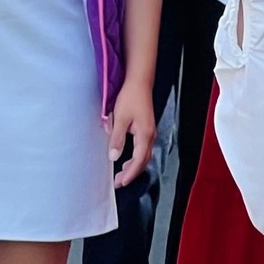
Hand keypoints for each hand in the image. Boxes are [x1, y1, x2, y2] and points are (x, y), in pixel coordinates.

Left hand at [108, 73, 156, 188]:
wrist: (139, 81)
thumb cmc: (131, 97)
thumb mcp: (120, 118)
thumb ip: (117, 139)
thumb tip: (114, 157)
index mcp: (145, 135)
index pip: (138, 161)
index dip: (130, 173)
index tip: (121, 182)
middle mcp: (150, 136)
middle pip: (143, 161)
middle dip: (132, 173)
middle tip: (119, 182)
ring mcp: (149, 132)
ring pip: (143, 155)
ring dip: (133, 166)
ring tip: (122, 173)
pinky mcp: (146, 128)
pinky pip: (142, 148)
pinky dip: (135, 157)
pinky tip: (127, 157)